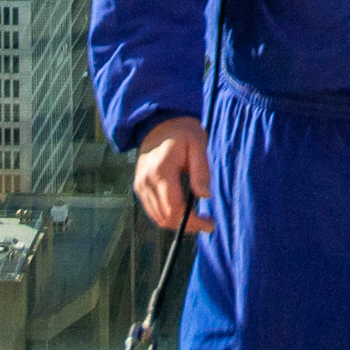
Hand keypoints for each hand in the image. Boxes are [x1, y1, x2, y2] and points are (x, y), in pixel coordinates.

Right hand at [133, 116, 212, 233]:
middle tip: (207, 224)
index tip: (210, 224)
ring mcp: (140, 185)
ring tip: (198, 219)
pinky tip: (184, 212)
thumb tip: (205, 196)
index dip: (192, 222)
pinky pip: (153, 211)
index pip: (174, 208)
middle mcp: (146, 181)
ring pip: (158, 218)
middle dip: (188, 226)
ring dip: (178, 224)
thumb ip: (201, 170)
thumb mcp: (198, 144)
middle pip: (165, 217)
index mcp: (161, 171)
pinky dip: (168, 216)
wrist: (158, 123)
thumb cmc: (183, 132)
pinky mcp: (139, 187)